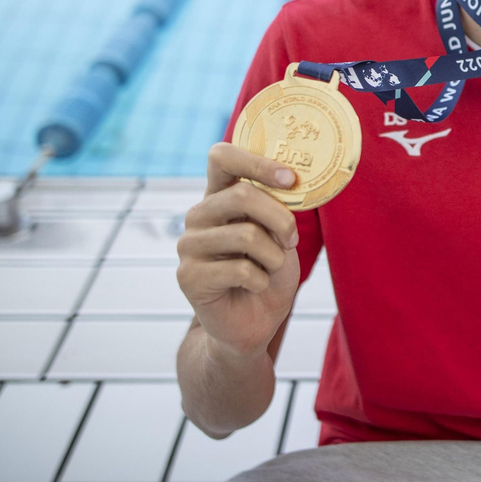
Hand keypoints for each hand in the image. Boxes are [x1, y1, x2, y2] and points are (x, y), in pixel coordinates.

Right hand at [177, 142, 302, 356]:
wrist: (253, 324)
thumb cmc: (269, 273)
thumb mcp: (282, 236)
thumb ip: (279, 209)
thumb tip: (290, 182)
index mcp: (219, 196)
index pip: (222, 157)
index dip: (256, 162)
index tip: (289, 178)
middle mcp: (198, 215)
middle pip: (242, 196)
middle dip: (280, 219)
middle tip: (291, 240)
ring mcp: (189, 245)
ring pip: (246, 235)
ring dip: (274, 256)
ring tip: (271, 269)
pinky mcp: (188, 276)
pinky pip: (241, 269)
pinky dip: (262, 280)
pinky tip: (254, 287)